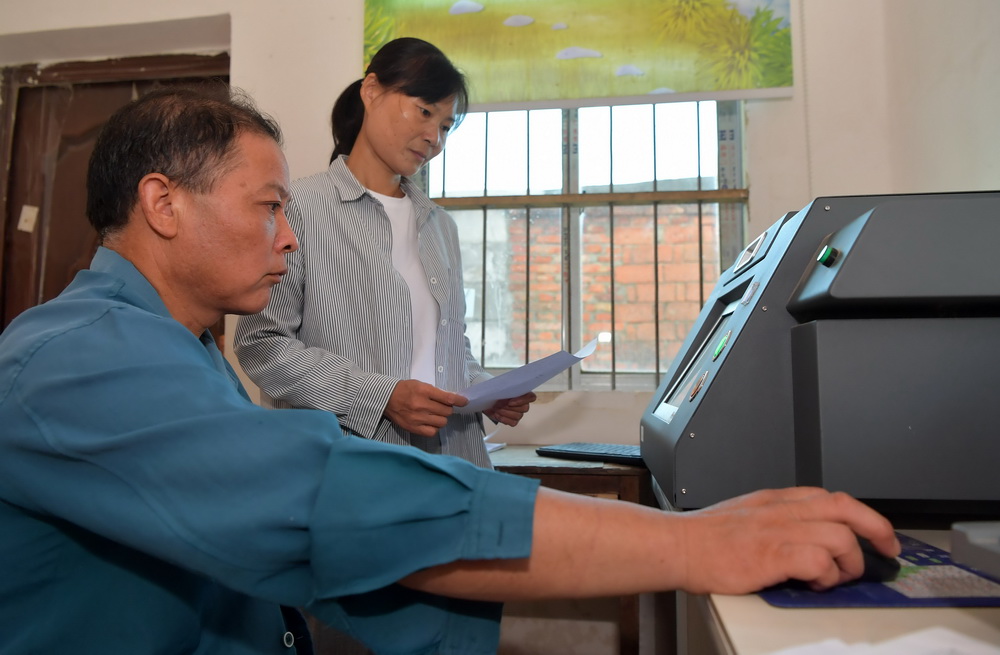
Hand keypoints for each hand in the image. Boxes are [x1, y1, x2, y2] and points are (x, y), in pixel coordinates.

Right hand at [385, 380, 467, 437]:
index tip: (464, 402)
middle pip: (447, 412)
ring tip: (435, 414)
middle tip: (441, 407)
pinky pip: (432, 432)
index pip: (448, 399)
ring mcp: (417, 418)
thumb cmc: (405, 389)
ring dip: (441, 418)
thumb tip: (453, 399)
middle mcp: (421, 405)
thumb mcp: (421, 385)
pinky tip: (431, 422)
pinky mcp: (413, 428)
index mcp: (424, 391)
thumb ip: (436, 392)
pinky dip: (434, 427)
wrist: (387, 399)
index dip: (460, 401)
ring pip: (442, 422)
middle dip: (447, 409)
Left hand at [484, 392, 536, 426]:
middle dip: (509, 406)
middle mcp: (524, 404)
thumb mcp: (500, 389)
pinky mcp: (514, 421)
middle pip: (524, 408)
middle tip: (498, 404)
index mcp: (523, 394)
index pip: (531, 397)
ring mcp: (520, 414)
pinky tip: (497, 414)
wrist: (489, 402)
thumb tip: (505, 394)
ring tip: (496, 408)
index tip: (510, 401)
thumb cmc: (496, 394)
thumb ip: (506, 389)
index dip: (523, 400)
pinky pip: (513, 422)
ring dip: (504, 412)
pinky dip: (503, 419)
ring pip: (518, 416)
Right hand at [675, 487, 899, 594]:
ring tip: (836, 577)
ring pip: (839, 536)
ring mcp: (778, 530)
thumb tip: (808, 540)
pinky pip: (819, 561)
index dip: (864, 515)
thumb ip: (779, 521)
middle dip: (877, 529)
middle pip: (846, 508)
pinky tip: (814, 584)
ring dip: (848, 562)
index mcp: (777, 500)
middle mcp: (782, 510)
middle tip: (887, 550)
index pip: (832, 497)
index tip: (878, 534)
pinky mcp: (772, 554)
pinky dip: (826, 576)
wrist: (678, 546)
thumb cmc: (705, 538)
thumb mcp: (747, 515)